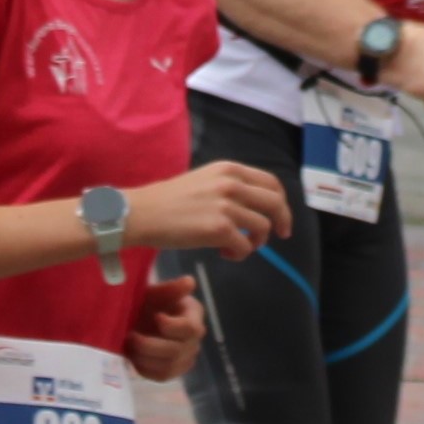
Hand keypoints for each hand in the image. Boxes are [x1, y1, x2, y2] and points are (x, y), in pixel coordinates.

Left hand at [122, 274, 209, 386]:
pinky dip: (145, 368)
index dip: (172, 327)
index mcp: (193, 314)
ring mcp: (185, 356)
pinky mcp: (173, 370)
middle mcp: (194, 338)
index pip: (190, 328)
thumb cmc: (147, 301)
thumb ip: (169, 289)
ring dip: (145, 358)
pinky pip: (162, 376)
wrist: (136, 316)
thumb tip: (189, 282)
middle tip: (130, 335)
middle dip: (150, 345)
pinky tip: (133, 356)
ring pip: (169, 366)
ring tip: (129, 346)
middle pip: (177, 350)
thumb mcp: (154, 292)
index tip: (155, 317)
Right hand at [133, 160, 292, 257]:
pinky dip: (239, 254)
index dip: (281, 202)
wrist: (141, 213)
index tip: (280, 218)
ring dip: (255, 242)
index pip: (271, 182)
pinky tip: (223, 253)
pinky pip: (245, 246)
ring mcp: (227, 206)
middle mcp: (232, 183)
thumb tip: (252, 207)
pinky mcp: (219, 228)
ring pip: (263, 227)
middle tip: (278, 237)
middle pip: (275, 203)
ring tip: (236, 246)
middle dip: (282, 222)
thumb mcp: (204, 181)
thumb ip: (229, 188)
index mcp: (229, 169)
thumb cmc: (167, 201)